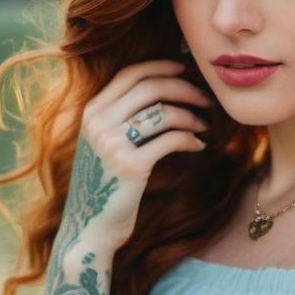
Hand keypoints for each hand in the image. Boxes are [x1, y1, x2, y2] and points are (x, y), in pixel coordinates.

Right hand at [56, 59, 212, 256]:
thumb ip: (119, 118)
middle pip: (151, 87)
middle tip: (204, 98)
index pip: (130, 74)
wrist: (90, 227)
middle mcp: (99, 122)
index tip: (184, 69)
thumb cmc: (104, 185)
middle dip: (184, 88)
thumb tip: (160, 92)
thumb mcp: (102, 145)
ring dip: (191, 116)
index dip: (160, 66)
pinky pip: (171, 140)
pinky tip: (198, 145)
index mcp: (91, 111)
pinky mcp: (131, 165)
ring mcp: (113, 143)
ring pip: (163, 112)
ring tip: (203, 125)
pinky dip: (190, 139)